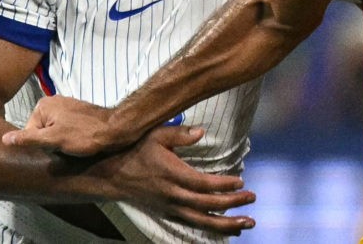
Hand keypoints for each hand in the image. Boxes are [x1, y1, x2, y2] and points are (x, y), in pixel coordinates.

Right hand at [2, 95, 128, 155]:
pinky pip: (65, 128)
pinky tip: (79, 140)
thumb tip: (4, 139)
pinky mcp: (77, 113)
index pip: (28, 132)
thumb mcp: (53, 140)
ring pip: (53, 131)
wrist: (116, 130)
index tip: (55, 147)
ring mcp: (66, 106)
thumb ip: (28, 138)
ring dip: (60, 140)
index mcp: (43, 105)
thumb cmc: (84, 135)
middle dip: (50, 142)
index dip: (40, 144)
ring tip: (74, 144)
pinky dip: (70, 136)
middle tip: (66, 146)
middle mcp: (53, 101)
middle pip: (40, 131)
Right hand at [93, 125, 255, 234]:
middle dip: (232, 203)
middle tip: (253, 198)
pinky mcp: (167, 213)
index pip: (203, 184)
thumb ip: (179, 134)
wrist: (109, 174)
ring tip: (247, 224)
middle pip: (206, 205)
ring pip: (201, 221)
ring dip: (226, 224)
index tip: (241, 181)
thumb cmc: (135, 150)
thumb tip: (201, 132)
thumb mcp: (154, 135)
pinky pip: (192, 224)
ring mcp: (169, 207)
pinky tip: (228, 230)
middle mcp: (172, 195)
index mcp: (172, 175)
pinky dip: (211, 228)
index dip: (223, 185)